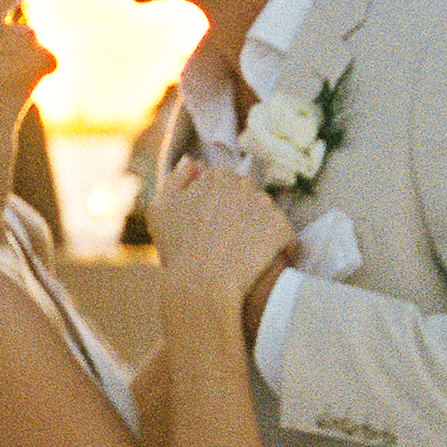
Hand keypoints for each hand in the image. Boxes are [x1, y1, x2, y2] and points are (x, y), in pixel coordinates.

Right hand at [149, 157, 298, 306]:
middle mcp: (242, 185)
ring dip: (261, 228)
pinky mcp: (280, 228)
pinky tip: (272, 263)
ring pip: (267, 213)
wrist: (200, 286)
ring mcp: (264, 206)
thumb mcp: (160, 210)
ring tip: (248, 253)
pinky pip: (287, 236)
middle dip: (242, 212)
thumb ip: (175, 180)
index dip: (219, 204)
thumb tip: (192, 161)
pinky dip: (283, 249)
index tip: (214, 225)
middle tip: (231, 240)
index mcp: (215, 177)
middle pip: (248, 195)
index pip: (225, 183)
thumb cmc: (177, 251)